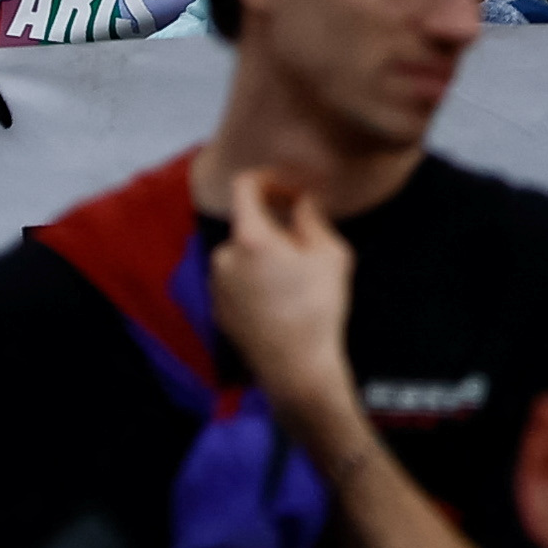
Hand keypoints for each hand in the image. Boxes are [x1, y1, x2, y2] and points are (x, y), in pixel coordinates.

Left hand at [211, 169, 361, 425]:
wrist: (297, 369)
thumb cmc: (318, 309)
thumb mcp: (331, 255)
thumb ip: (312, 218)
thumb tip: (302, 200)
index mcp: (249, 237)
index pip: (245, 185)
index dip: (268, 178)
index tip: (289, 187)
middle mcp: (224, 257)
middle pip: (248, 224)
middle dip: (274, 225)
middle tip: (306, 243)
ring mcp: (217, 286)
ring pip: (242, 254)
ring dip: (264, 255)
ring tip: (296, 279)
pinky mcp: (218, 310)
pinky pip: (237, 281)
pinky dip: (255, 279)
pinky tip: (282, 300)